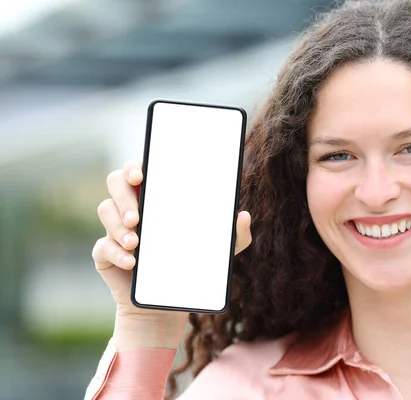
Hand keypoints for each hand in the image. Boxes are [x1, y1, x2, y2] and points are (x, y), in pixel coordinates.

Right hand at [92, 161, 251, 348]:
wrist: (165, 306)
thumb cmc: (190, 268)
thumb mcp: (218, 254)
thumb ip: (235, 235)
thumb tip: (243, 215)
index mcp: (157, 198)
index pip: (141, 170)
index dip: (136, 165)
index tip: (141, 174)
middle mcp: (134, 207)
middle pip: (116, 182)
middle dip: (123, 196)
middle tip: (138, 216)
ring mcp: (116, 229)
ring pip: (105, 209)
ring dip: (118, 224)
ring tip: (137, 243)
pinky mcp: (105, 253)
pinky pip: (102, 245)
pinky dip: (116, 252)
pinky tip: (131, 262)